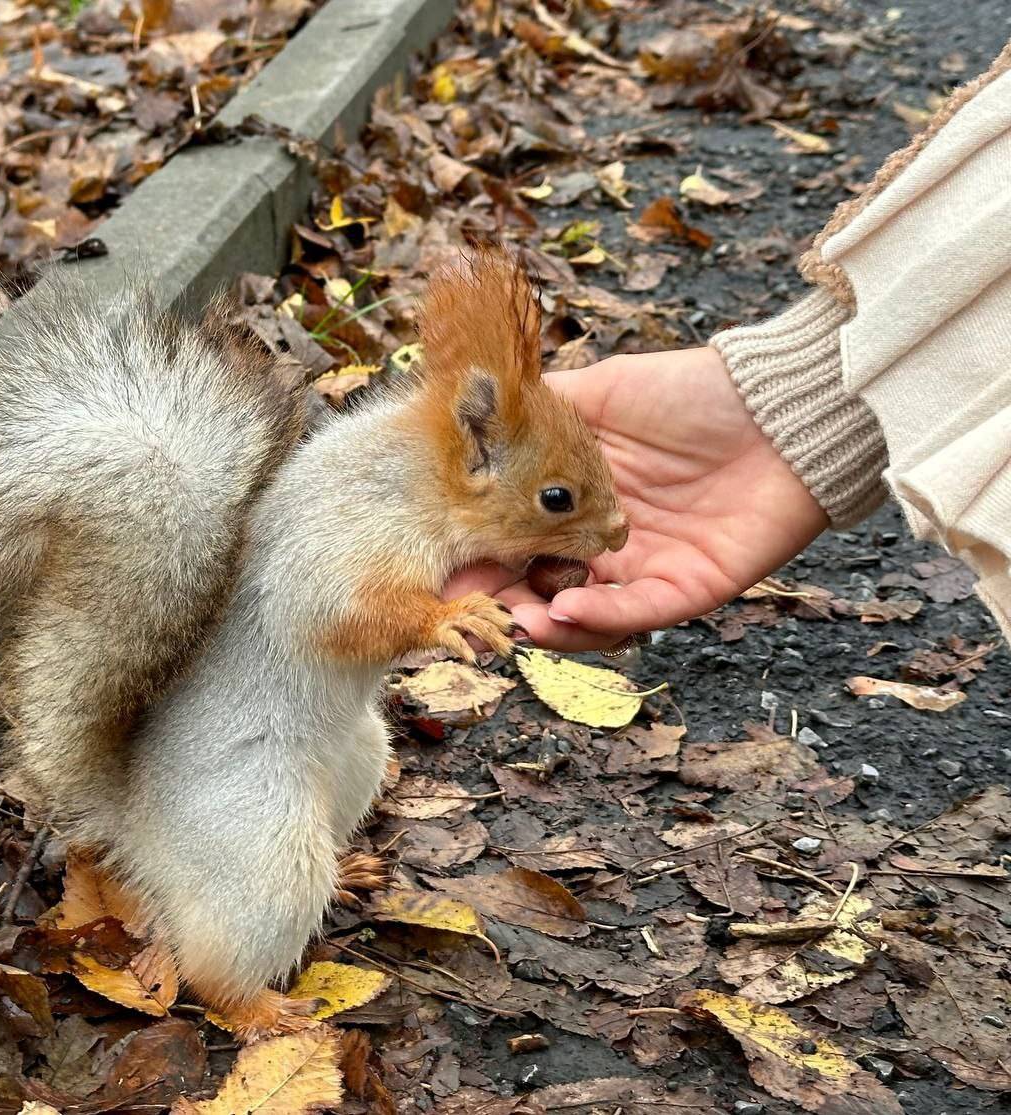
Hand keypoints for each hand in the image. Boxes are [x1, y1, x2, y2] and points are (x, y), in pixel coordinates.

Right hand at [445, 347, 828, 651]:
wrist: (779, 404)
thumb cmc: (692, 392)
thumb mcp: (600, 390)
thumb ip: (538, 411)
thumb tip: (471, 412)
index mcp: (577, 501)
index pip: (514, 541)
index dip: (474, 558)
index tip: (434, 568)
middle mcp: (605, 543)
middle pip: (541, 589)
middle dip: (501, 605)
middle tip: (466, 611)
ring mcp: (645, 570)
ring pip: (584, 616)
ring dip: (544, 625)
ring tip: (512, 622)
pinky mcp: (689, 588)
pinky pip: (637, 614)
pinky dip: (598, 618)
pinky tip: (563, 611)